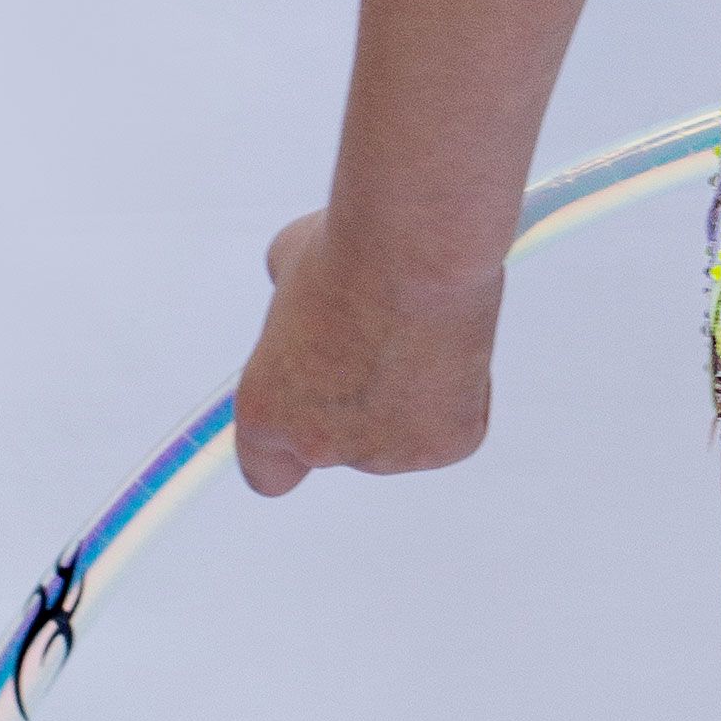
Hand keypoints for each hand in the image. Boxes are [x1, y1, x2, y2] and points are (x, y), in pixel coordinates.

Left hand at [230, 208, 505, 495]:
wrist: (417, 250)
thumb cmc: (349, 247)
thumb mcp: (288, 272)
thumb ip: (291, 316)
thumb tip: (305, 311)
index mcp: (265, 410)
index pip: (267, 472)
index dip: (288, 445)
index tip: (308, 415)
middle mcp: (319, 446)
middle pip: (340, 447)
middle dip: (355, 406)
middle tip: (377, 338)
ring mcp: (386, 456)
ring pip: (399, 435)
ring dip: (405, 397)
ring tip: (415, 329)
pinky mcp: (446, 447)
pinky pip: (449, 424)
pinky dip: (455, 390)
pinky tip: (449, 343)